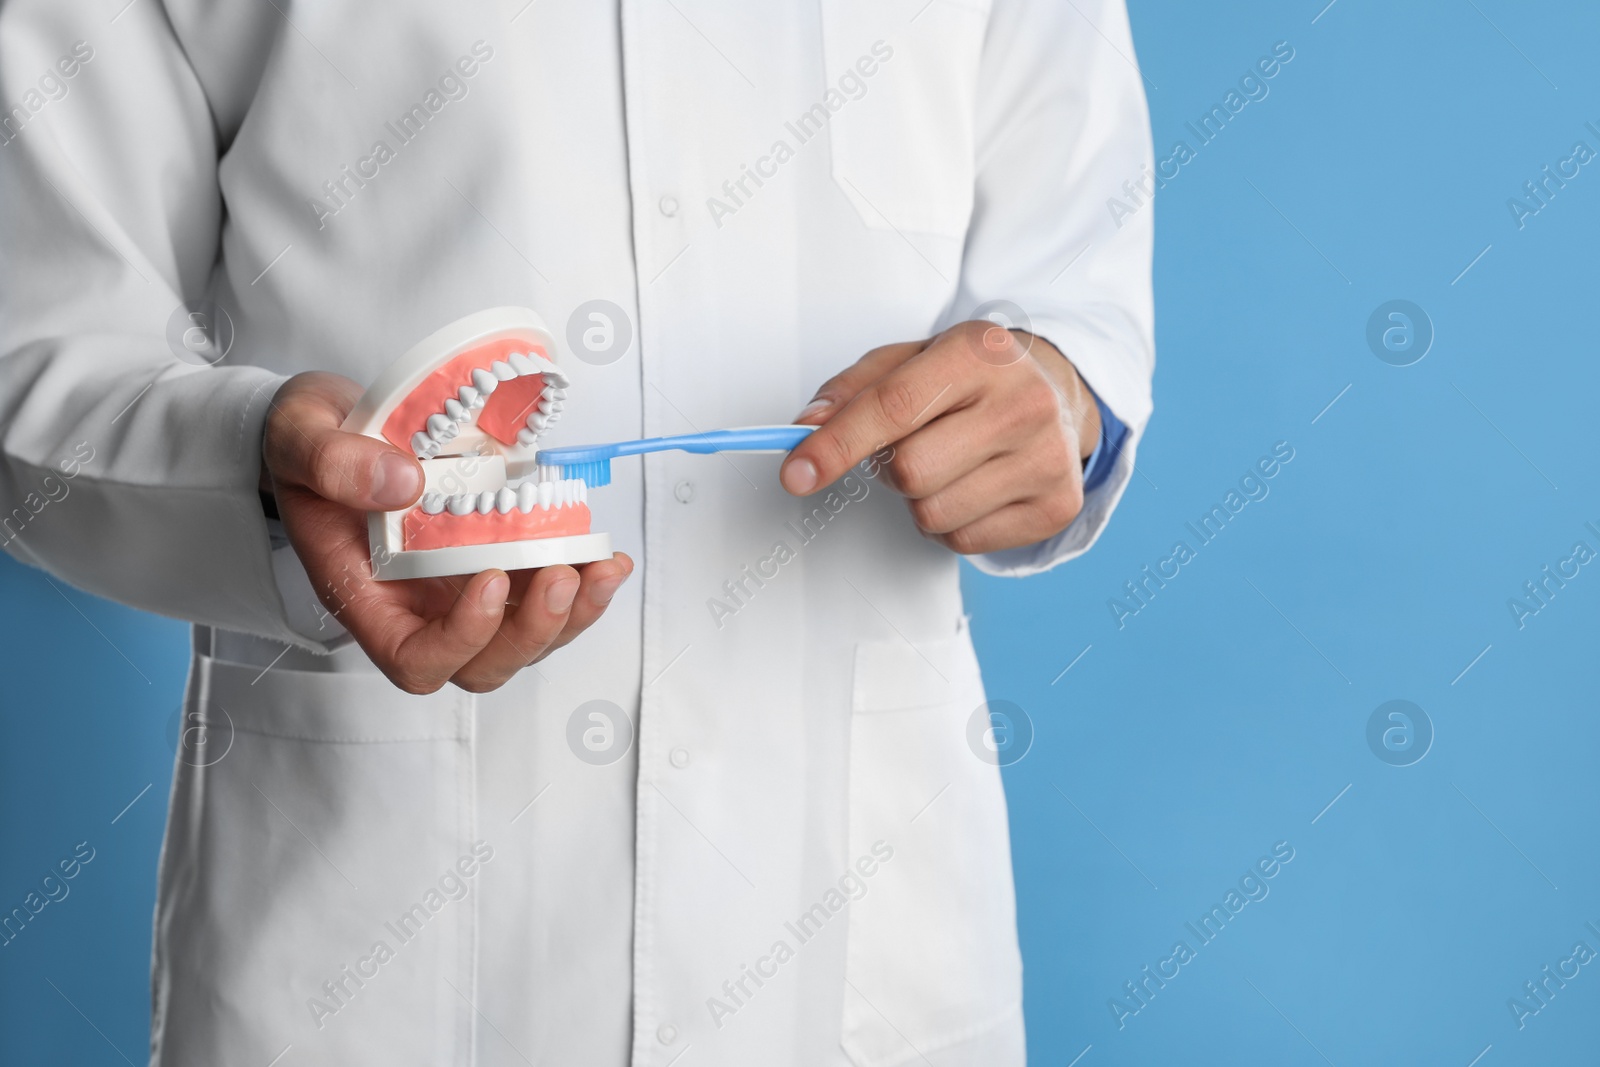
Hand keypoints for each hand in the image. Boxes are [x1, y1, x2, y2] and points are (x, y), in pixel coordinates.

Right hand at [262, 372, 632, 693]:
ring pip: (525, 639)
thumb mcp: (300, 437)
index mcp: (364, 595)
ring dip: (572, 615)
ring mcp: (460, 591)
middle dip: (532, 631)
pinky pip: (544, 598)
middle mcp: (418, 607)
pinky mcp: (496, 563)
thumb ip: (334, 463)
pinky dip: (583, 585)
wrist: (332, 426)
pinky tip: (607, 557)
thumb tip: (406, 484)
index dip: (461, 640)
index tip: (489, 580)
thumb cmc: (309, 444)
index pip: (415, 659)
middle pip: (484, 664)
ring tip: (602, 568)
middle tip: (561, 572)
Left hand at [780, 321, 1101, 554]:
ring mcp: (1047, 458)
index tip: (796, 474)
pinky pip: (963, 542)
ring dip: (918, 500)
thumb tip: (806, 429)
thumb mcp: (911, 359)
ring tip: (946, 464)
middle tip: (909, 446)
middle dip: (889, 469)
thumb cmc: (973, 377)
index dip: (836, 445)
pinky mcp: (1057, 506)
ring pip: (932, 515)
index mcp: (980, 353)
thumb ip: (851, 389)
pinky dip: (951, 523)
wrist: (1057, 393)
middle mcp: (1024, 403)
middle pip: (910, 471)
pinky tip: (973, 487)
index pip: (895, 406)